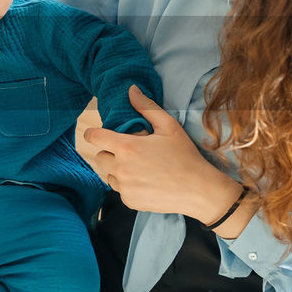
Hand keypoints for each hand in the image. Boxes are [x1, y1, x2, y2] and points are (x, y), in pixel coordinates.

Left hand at [84, 85, 247, 226]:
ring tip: (140, 167)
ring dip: (118, 169)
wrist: (198, 190)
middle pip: (99, 156)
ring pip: (108, 174)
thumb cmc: (184, 156)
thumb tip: (131, 90)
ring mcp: (124, 187)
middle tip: (130, 152)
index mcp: (127, 147)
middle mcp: (121, 168)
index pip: (94, 137)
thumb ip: (147, 107)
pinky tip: (145, 181)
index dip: (93, 133)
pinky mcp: (129, 202)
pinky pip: (119, 190)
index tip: (97, 134)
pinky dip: (127, 185)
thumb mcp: (169, 126)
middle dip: (110, 152)